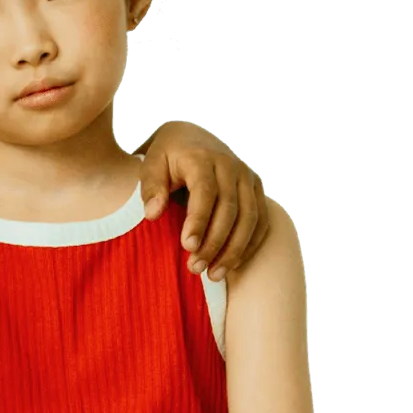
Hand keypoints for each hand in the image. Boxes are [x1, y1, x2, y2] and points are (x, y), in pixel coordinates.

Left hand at [139, 122, 269, 281]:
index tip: (187, 247)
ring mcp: (247, 177)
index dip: (199, 221)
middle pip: (230, 210)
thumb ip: (151, 188)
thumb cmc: (166, 156)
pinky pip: (261, 220)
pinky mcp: (256, 189)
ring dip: (234, 250)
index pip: (205, 193)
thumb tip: (152, 215)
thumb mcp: (151, 164)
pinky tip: (232, 265)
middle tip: (194, 268)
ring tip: (213, 275)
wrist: (191, 137)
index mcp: (203, 158)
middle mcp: (231, 166)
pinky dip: (249, 244)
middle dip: (214, 243)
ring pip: (250, 218)